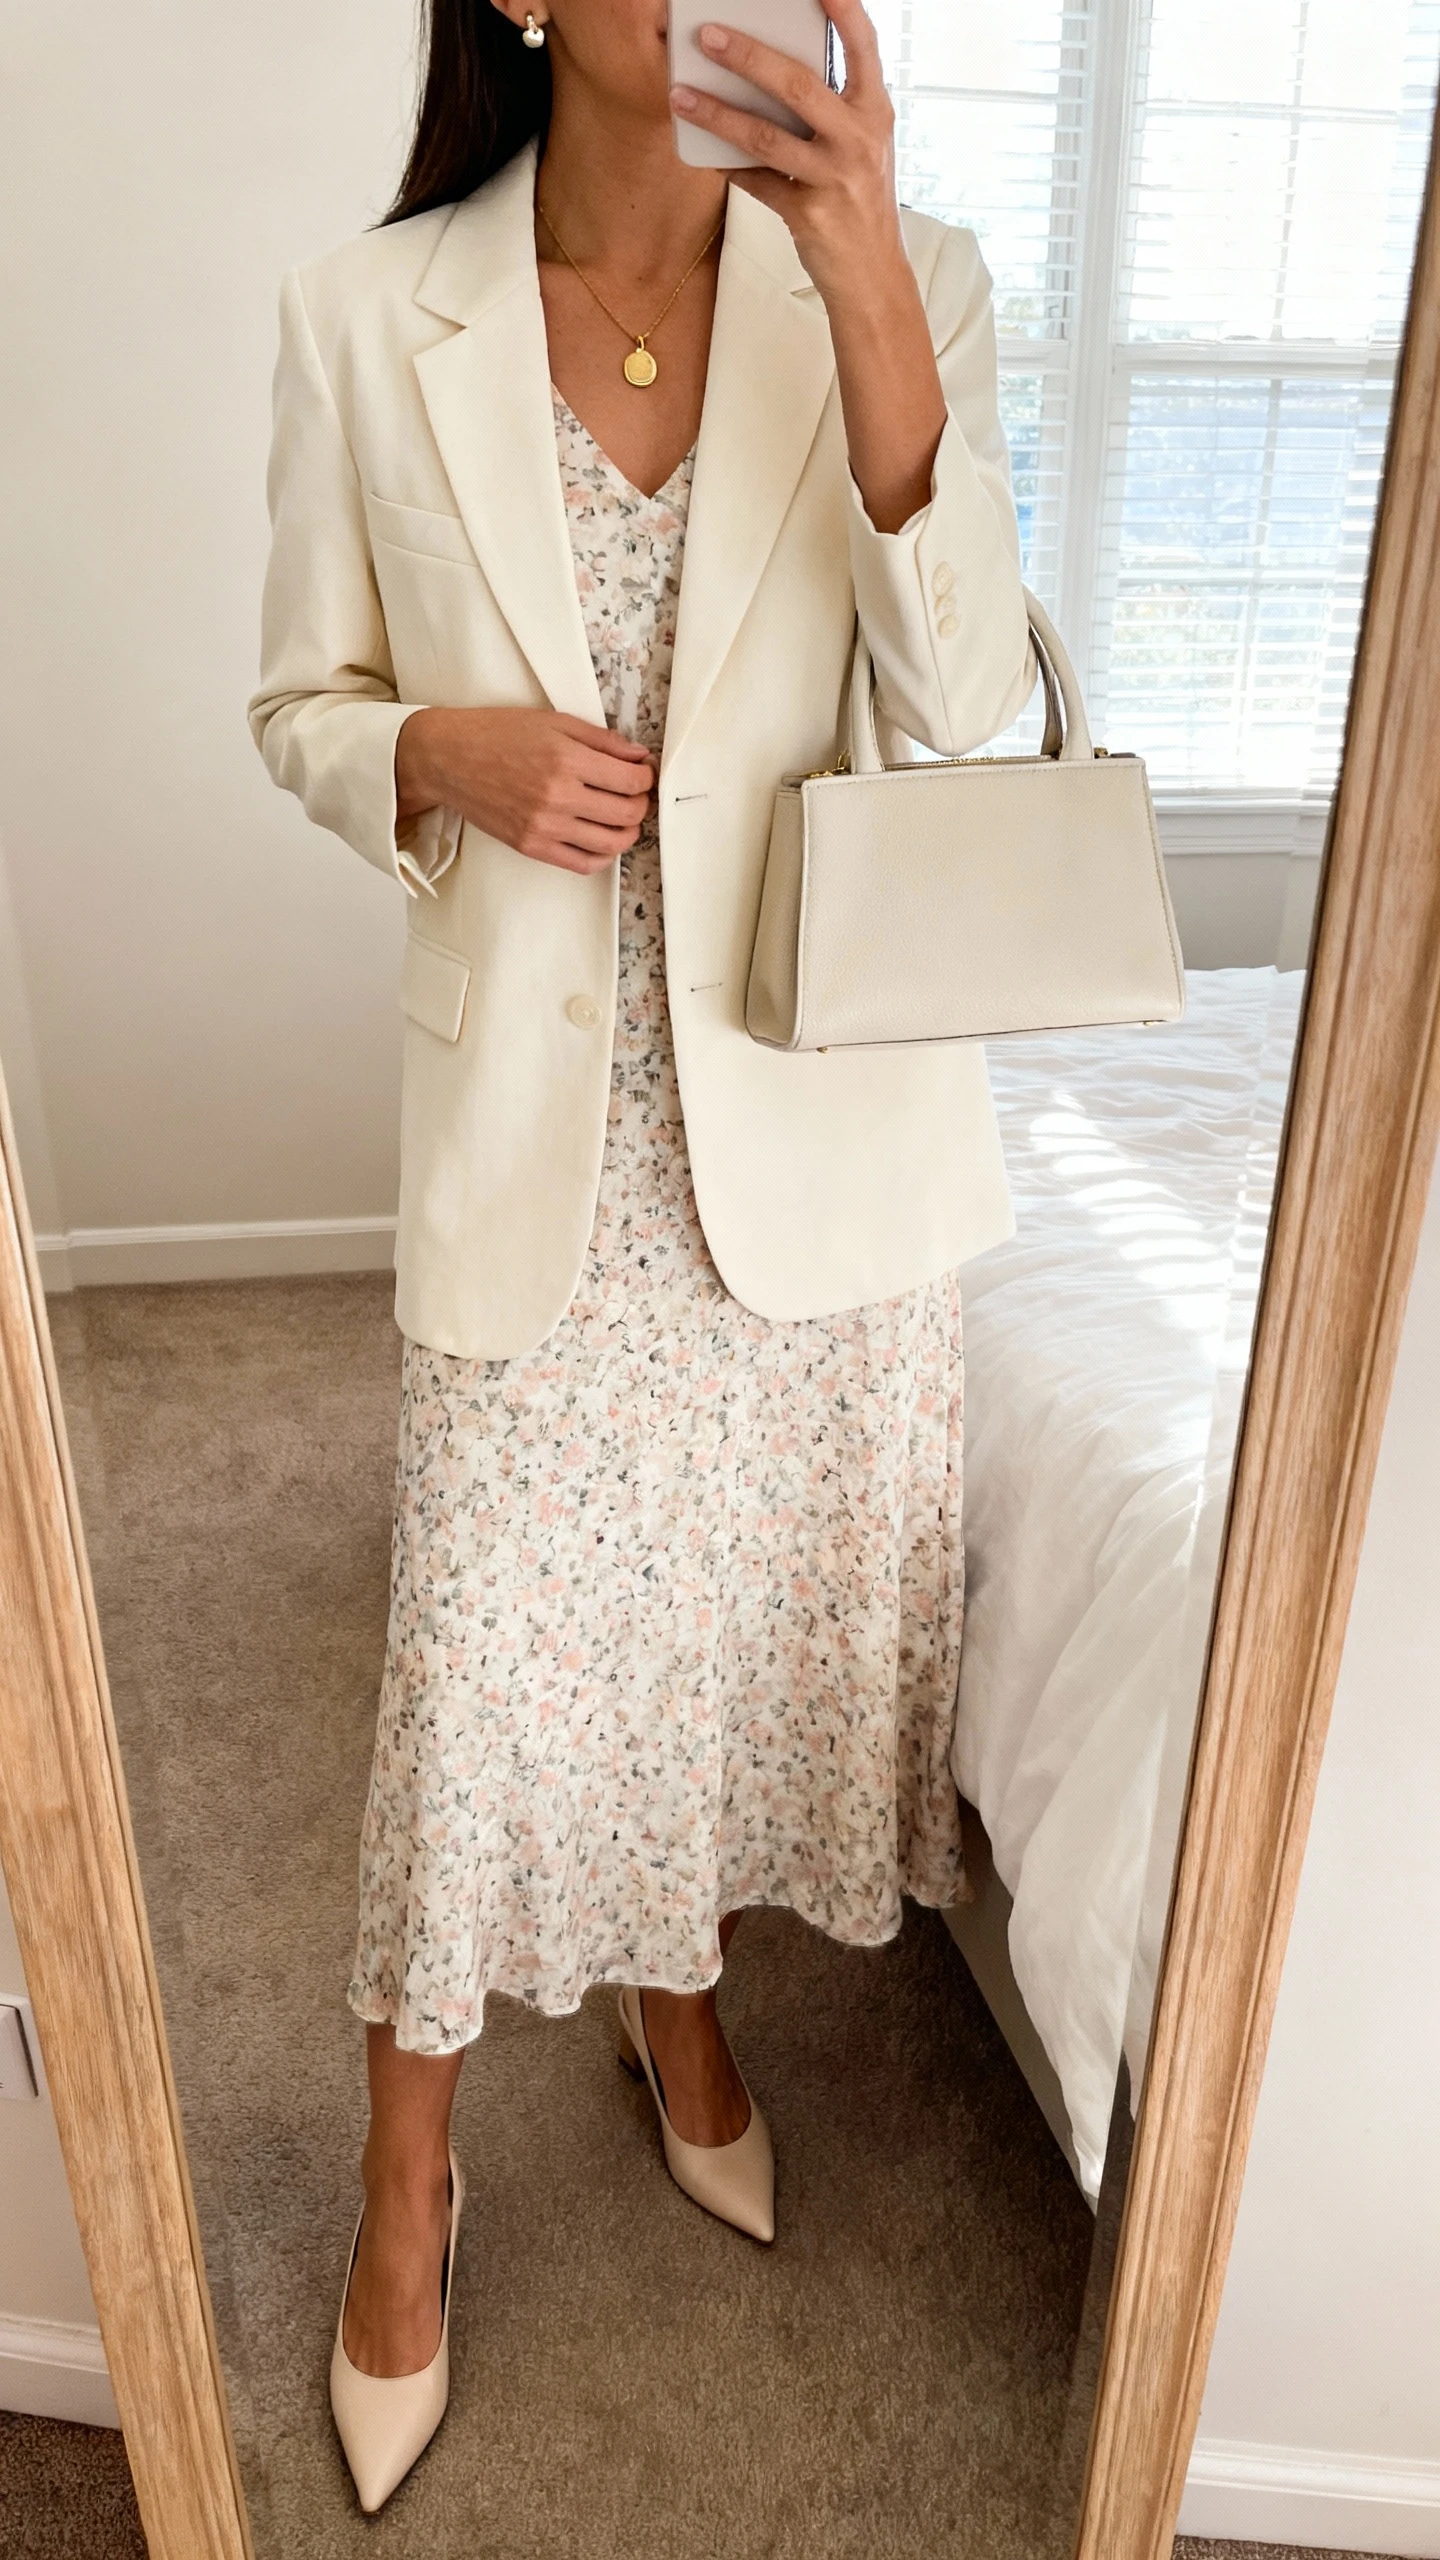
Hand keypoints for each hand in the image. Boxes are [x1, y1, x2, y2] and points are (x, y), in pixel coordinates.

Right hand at [395, 706, 653, 876]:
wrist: (449, 759)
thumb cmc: (498, 734)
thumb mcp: (554, 722)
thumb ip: (601, 740)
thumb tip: (640, 756)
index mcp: (567, 760)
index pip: (631, 780)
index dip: (647, 777)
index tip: (644, 772)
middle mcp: (558, 797)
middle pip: (627, 813)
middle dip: (641, 803)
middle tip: (637, 794)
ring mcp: (544, 827)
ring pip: (611, 843)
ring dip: (628, 832)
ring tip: (624, 818)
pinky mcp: (531, 847)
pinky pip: (582, 864)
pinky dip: (602, 855)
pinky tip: (602, 839)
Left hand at [670, 0, 904, 309]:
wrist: (872, 276)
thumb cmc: (859, 200)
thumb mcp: (860, 145)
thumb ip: (830, 108)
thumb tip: (767, 70)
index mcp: (875, 110)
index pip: (863, 44)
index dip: (842, 8)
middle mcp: (860, 138)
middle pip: (798, 85)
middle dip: (748, 55)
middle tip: (707, 35)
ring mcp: (835, 178)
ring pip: (766, 137)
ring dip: (717, 114)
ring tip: (681, 95)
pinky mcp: (809, 215)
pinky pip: (756, 182)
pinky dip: (727, 166)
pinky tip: (704, 152)